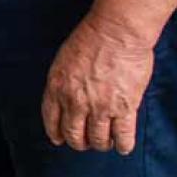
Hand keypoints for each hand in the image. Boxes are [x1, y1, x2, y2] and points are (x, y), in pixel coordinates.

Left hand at [43, 13, 156, 152]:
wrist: (117, 30)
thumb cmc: (92, 37)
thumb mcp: (64, 60)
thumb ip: (62, 82)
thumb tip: (65, 98)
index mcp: (57, 88)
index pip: (52, 121)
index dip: (56, 133)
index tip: (60, 139)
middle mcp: (76, 102)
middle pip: (74, 135)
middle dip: (80, 142)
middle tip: (87, 141)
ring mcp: (101, 107)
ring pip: (98, 140)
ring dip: (101, 144)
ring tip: (106, 141)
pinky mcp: (125, 108)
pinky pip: (123, 137)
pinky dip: (123, 145)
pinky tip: (123, 145)